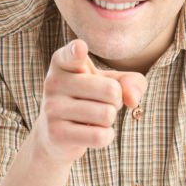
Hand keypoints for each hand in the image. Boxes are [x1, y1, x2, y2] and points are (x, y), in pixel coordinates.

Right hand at [32, 39, 145, 164]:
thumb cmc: (89, 100)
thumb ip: (131, 82)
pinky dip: (106, 136)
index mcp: (63, 62)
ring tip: (94, 117)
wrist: (55, 136)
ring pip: (107, 115)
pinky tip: (92, 132)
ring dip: (109, 120)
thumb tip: (133, 100)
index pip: (73, 54)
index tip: (80, 49)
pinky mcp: (56, 133)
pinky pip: (100, 136)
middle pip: (111, 90)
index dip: (78, 51)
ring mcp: (52, 108)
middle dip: (117, 101)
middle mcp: (53, 82)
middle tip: (101, 102)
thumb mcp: (110, 83)